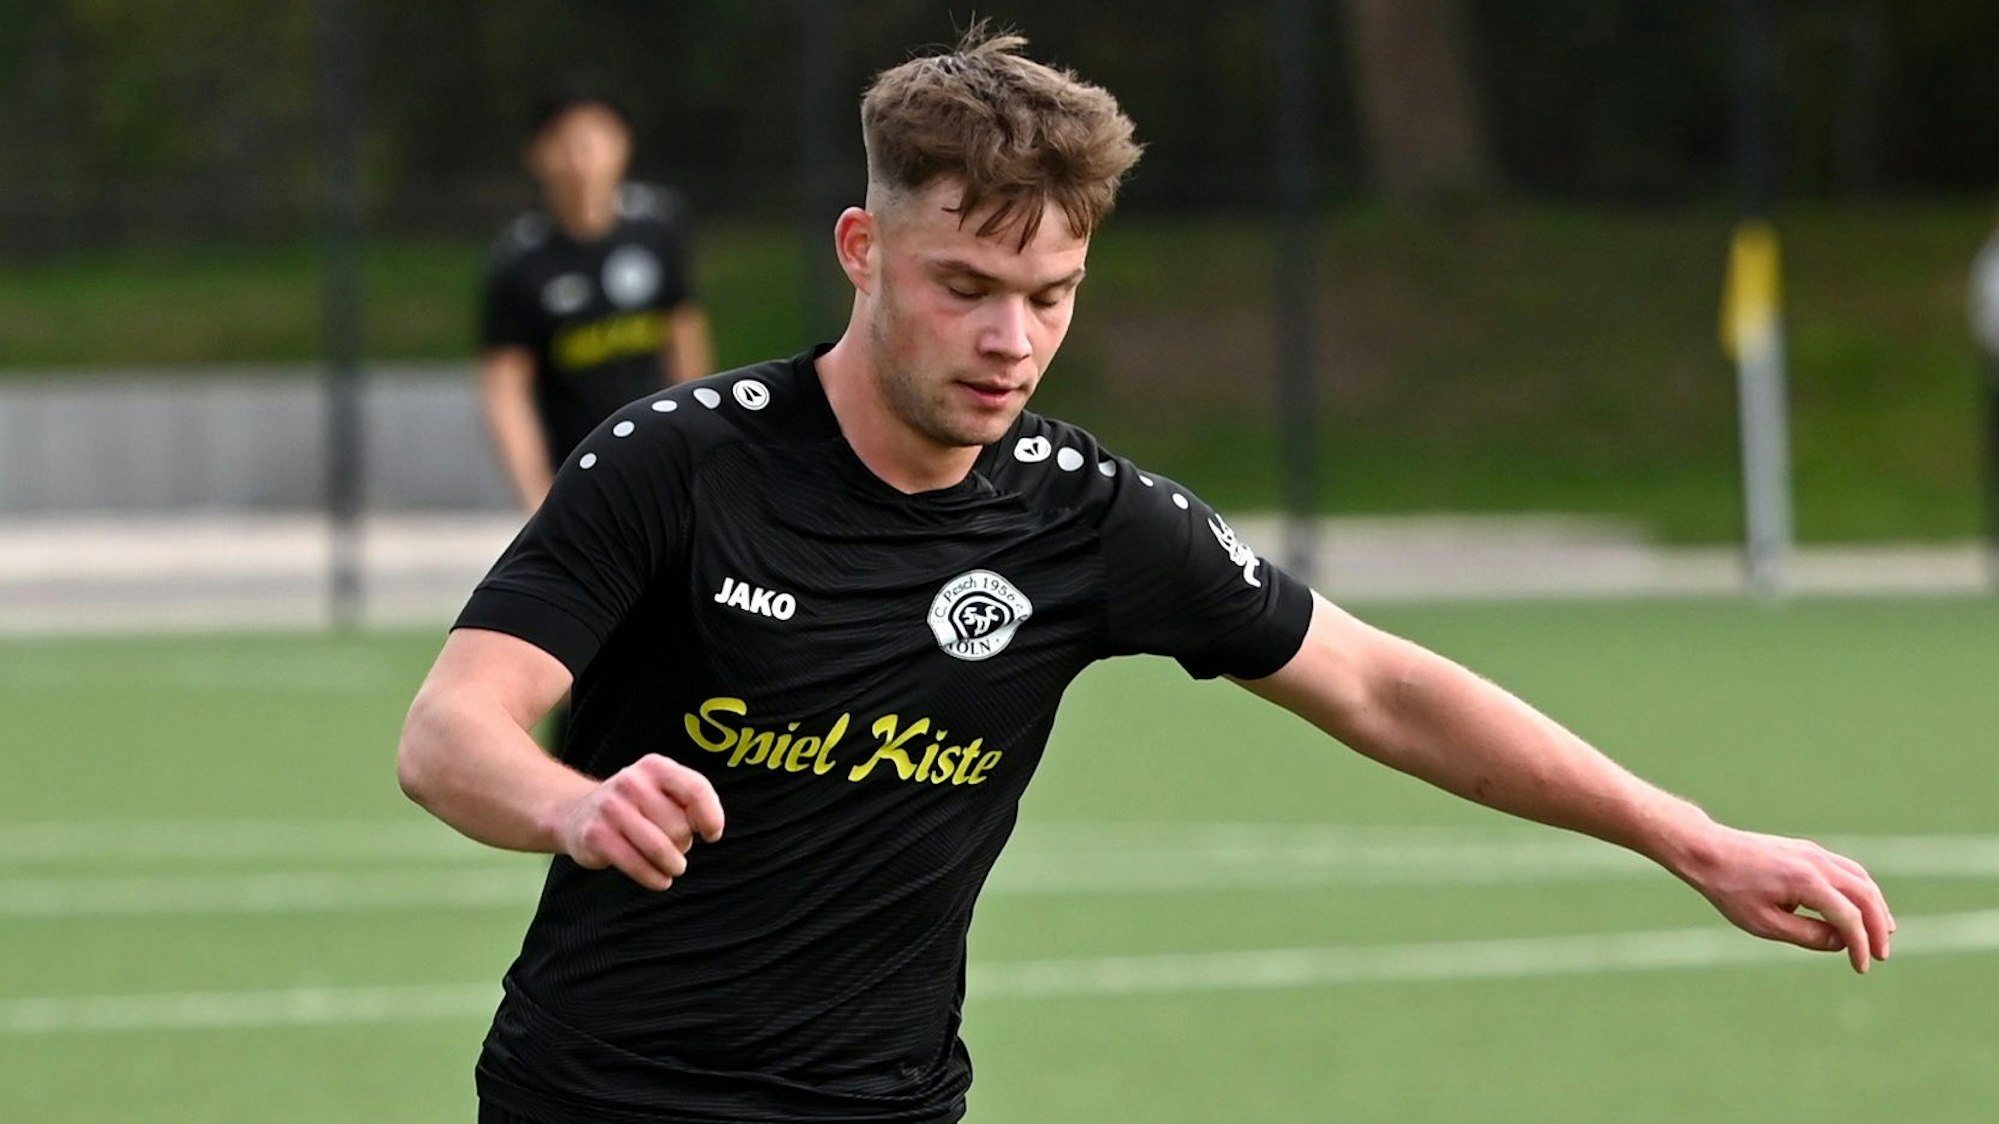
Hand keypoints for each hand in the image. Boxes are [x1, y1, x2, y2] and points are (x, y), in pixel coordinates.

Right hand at [555, 754, 725, 889]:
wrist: (577, 813)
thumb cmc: (636, 807)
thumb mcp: (663, 791)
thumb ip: (692, 802)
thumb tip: (712, 830)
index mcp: (655, 766)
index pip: (697, 790)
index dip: (712, 818)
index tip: (712, 835)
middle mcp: (631, 782)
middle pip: (679, 826)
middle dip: (684, 844)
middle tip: (675, 846)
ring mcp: (610, 808)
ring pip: (661, 849)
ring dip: (674, 865)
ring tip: (673, 867)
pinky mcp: (596, 836)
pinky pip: (638, 866)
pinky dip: (655, 879)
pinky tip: (660, 879)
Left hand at [1680, 825, 1895, 972]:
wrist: (1708, 852)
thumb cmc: (1730, 891)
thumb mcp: (1764, 924)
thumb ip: (1807, 935)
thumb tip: (1842, 942)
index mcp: (1806, 881)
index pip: (1849, 917)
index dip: (1860, 945)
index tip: (1862, 967)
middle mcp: (1816, 863)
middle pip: (1865, 895)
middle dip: (1877, 927)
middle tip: (1882, 954)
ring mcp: (1814, 853)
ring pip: (1860, 879)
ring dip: (1875, 906)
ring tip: (1883, 932)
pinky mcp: (1808, 851)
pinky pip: (1847, 870)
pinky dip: (1861, 890)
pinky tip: (1861, 907)